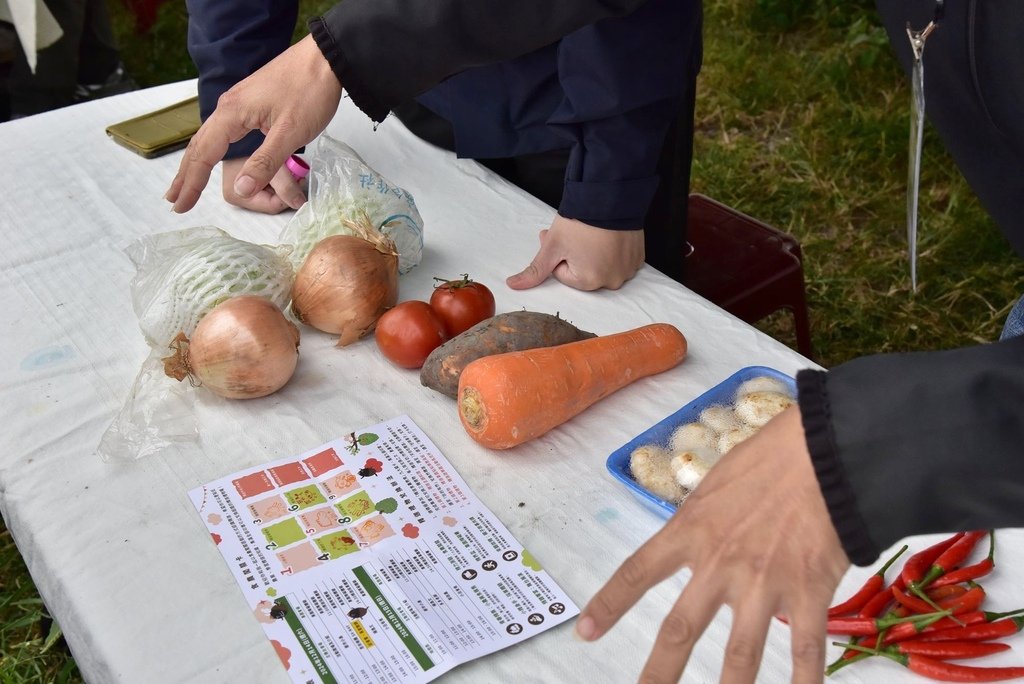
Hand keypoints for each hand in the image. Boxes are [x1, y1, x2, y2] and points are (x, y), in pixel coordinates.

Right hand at [165, 35, 340, 212]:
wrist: (323, 58)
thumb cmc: (309, 91)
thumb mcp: (289, 133)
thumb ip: (265, 163)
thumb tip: (241, 189)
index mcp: (232, 114)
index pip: (204, 155)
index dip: (192, 183)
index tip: (181, 205)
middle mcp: (228, 107)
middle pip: (199, 146)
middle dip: (185, 175)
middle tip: (174, 201)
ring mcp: (237, 104)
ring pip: (208, 138)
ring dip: (196, 163)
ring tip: (184, 184)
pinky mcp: (249, 103)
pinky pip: (221, 131)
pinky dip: (211, 149)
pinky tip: (211, 156)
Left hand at [506, 215, 644, 290]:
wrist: (611, 195)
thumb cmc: (581, 220)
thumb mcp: (552, 245)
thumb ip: (534, 270)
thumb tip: (513, 285)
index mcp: (589, 282)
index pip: (563, 274)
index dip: (558, 254)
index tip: (560, 238)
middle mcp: (612, 281)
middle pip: (583, 272)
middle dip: (574, 255)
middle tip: (574, 234)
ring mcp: (628, 269)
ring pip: (601, 265)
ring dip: (594, 253)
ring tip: (592, 233)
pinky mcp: (638, 257)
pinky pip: (620, 259)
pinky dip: (613, 249)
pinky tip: (608, 234)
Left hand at [575, 407, 849, 682]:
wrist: (825, 452)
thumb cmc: (770, 457)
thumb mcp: (716, 482)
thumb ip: (700, 519)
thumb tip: (692, 538)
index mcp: (691, 530)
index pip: (637, 572)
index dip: (608, 605)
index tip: (585, 631)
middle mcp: (720, 564)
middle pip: (680, 629)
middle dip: (659, 672)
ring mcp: (764, 583)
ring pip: (741, 655)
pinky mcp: (808, 591)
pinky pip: (806, 649)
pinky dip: (805, 681)